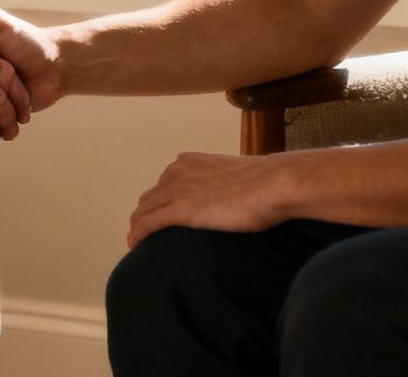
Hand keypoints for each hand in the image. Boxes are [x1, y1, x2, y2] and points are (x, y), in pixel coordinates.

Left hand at [126, 152, 292, 247]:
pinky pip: (147, 224)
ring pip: (143, 211)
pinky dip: (137, 235)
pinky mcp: (179, 209)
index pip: (164, 183)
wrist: (273, 184)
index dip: (158, 202)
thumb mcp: (234, 177)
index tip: (159, 217)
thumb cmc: (265, 183)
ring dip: (137, 227)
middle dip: (145, 215)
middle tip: (147, 234)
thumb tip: (225, 199)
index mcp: (189, 162)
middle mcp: (177, 171)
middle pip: (149, 197)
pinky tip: (134, 245)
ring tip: (138, 242)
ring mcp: (176, 189)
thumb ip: (220, 185)